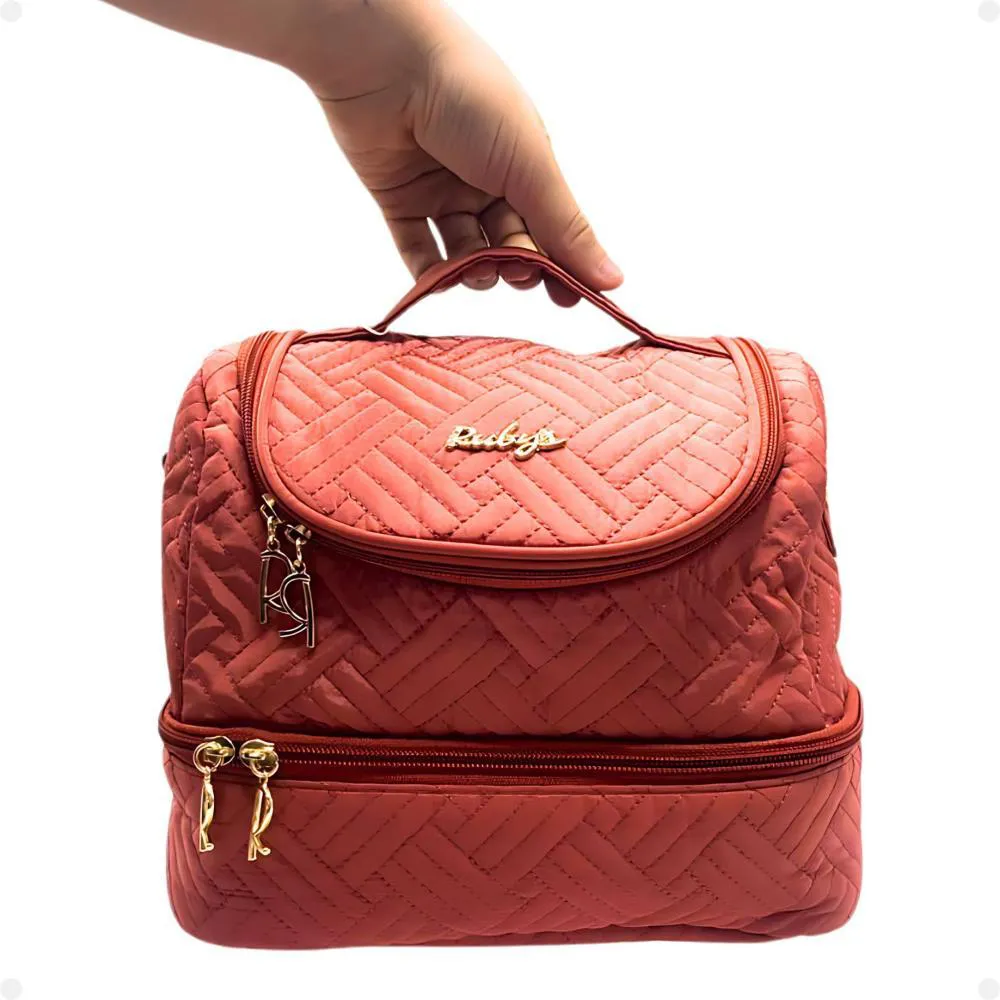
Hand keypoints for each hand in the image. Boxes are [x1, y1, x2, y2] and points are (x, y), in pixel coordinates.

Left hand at [298, 1, 622, 304]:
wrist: (387, 64)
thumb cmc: (470, 96)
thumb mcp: (530, 166)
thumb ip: (566, 229)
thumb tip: (612, 279)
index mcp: (524, 163)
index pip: (550, 227)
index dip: (561, 265)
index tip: (570, 300)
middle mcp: (485, 179)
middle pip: (508, 244)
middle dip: (517, 266)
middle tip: (521, 275)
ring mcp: (441, 190)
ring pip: (465, 252)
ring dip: (475, 271)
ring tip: (479, 272)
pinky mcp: (399, 200)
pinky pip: (417, 249)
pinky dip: (430, 272)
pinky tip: (441, 281)